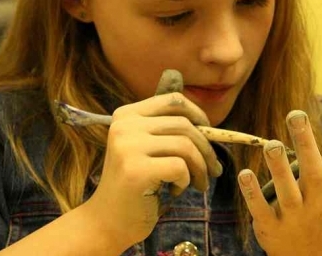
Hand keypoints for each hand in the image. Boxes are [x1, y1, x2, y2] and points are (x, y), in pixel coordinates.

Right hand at [81, 71, 223, 250]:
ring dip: (200, 167)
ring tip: (198, 183)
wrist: (107, 221)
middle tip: (214, 170)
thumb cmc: (135, 185)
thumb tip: (208, 123)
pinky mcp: (136, 170)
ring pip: (185, 145)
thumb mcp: (146, 148)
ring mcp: (127, 147)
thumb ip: (167, 130)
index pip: (173, 100)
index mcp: (126, 115)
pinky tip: (175, 190)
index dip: (198, 115)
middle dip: (206, 149)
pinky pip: (180, 167)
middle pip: (183, 124)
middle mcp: (124, 126)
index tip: (208, 133)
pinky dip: (186, 181)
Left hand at [237, 99, 321, 255]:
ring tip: (272, 143)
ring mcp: (294, 215)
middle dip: (306, 143)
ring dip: (278, 167)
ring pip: (286, 191)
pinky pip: (261, 209)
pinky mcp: (271, 227)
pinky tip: (244, 173)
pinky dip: (253, 193)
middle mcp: (318, 200)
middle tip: (296, 113)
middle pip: (313, 171)